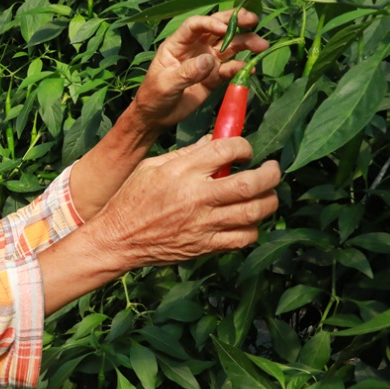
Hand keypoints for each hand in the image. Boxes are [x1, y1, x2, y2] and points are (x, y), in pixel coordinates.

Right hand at [89, 136, 279, 268]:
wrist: (117, 239)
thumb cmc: (130, 200)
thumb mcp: (151, 167)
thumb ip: (185, 154)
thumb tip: (214, 142)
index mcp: (182, 171)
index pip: (227, 149)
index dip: (244, 146)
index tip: (244, 151)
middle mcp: (197, 196)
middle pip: (252, 182)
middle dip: (271, 173)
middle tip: (271, 170)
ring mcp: (203, 224)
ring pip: (254, 211)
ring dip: (269, 201)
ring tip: (267, 194)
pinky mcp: (204, 246)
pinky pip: (243, 238)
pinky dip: (252, 228)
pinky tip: (247, 221)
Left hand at [128, 9, 268, 128]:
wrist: (156, 117)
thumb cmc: (154, 95)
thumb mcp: (167, 83)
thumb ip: (187, 72)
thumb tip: (210, 61)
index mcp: (178, 43)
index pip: (196, 25)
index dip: (210, 23)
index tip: (224, 29)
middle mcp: (195, 47)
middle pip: (217, 28)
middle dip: (236, 22)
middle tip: (253, 20)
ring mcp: (206, 61)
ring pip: (229, 46)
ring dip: (246, 43)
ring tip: (262, 46)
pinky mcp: (214, 76)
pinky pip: (230, 68)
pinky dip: (241, 67)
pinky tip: (251, 69)